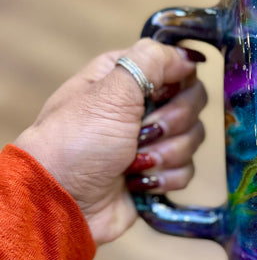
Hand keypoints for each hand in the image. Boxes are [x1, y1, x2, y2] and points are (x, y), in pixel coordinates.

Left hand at [15, 39, 206, 244]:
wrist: (61, 203)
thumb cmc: (75, 143)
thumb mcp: (111, 92)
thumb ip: (152, 61)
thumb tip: (188, 55)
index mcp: (127, 78)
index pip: (178, 67)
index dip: (178, 83)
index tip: (159, 96)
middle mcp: (141, 106)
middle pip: (193, 103)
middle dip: (171, 124)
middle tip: (140, 134)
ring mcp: (150, 141)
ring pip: (192, 139)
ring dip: (165, 154)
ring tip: (133, 163)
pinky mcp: (156, 173)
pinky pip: (186, 170)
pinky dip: (165, 178)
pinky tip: (138, 181)